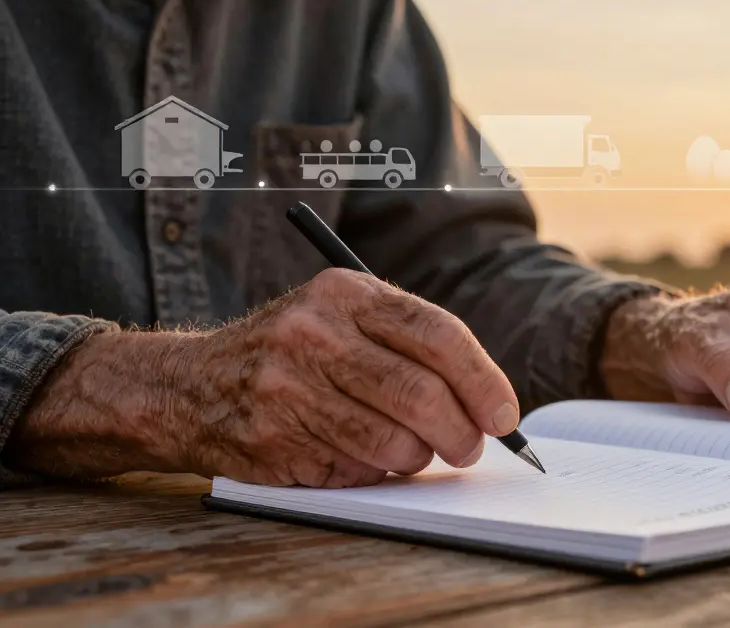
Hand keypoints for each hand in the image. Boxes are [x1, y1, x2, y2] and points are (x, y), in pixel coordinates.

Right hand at [6, 269, 518, 486]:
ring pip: (394, 440)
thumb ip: (411, 345)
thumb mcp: (344, 317)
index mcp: (346, 291)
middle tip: (471, 447)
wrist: (190, 385)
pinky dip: (378, 472)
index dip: (483, 380)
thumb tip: (488, 402)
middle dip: (462, 432)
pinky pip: (356, 467)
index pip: (438, 334)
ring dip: (421, 457)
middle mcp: (315, 331)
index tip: (505, 415)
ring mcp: (289, 385)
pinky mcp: (274, 436)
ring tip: (418, 451)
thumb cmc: (294, 352)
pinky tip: (367, 456)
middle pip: (422, 393)